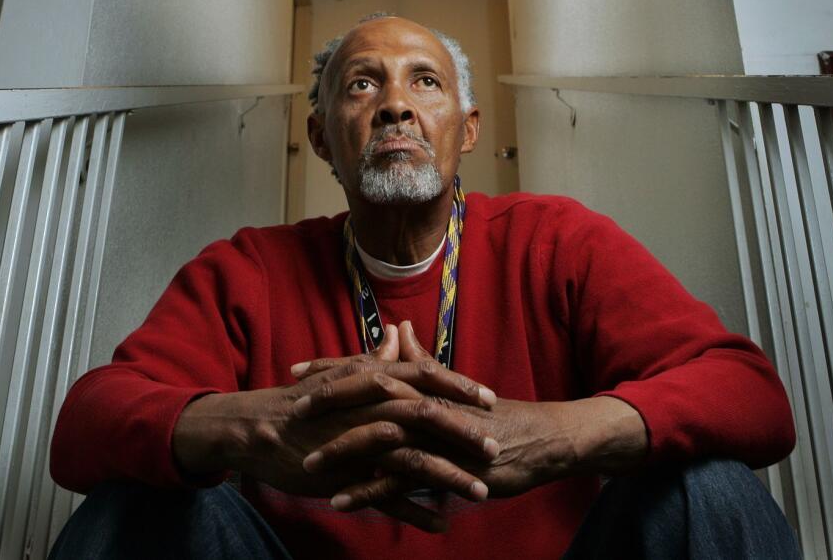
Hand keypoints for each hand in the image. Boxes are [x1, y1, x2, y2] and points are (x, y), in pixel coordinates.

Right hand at [173, 329, 498, 530]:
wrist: (258, 428)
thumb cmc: (302, 403)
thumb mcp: (342, 376)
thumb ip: (375, 359)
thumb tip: (397, 337)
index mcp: (372, 379)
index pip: (425, 376)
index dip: (459, 386)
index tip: (490, 397)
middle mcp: (369, 406)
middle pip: (427, 415)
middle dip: (465, 432)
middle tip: (495, 448)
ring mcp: (358, 440)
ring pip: (413, 456)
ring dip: (449, 476)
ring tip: (480, 491)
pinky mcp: (346, 471)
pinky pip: (386, 493)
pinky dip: (413, 510)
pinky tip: (440, 524)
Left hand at [295, 323, 648, 513]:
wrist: (543, 439)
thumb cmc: (494, 416)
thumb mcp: (453, 386)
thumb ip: (421, 360)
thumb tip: (398, 331)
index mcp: (424, 381)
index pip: (368, 368)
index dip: (329, 368)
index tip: (295, 370)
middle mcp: (425, 400)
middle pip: (366, 394)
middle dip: (325, 400)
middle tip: (288, 407)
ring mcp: (435, 433)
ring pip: (379, 437)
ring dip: (340, 450)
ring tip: (307, 463)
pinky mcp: (446, 464)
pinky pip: (400, 478)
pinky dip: (369, 489)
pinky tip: (341, 500)